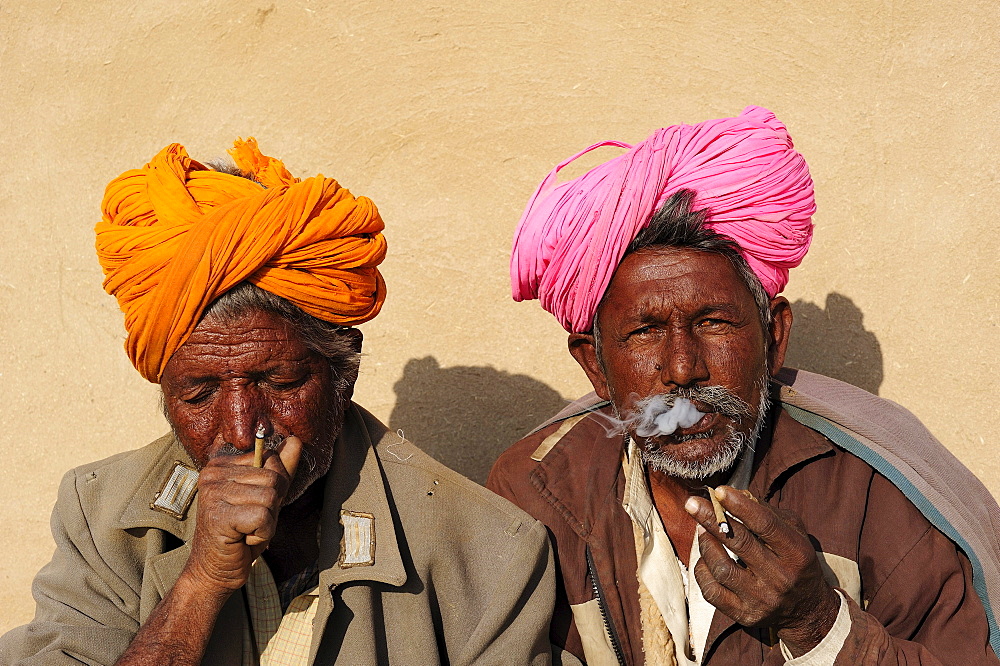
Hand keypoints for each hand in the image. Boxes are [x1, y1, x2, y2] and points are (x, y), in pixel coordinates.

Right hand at [182, 437, 301, 594]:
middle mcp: (212, 473)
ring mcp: (212, 493)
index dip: (274, 487)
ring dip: (267, 521)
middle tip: (249, 521)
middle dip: (272, 505)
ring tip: (246, 530)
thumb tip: (295, 440)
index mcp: (221, 463)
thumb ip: (280, 469)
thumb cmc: (241, 533)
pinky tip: (243, 539)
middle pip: (274, 477)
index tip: (251, 505)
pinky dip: (262, 533)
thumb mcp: (265, 497)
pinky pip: (263, 517)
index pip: (271, 458)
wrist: (215, 570)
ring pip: (271, 497)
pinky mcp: (218, 515)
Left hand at [684, 486, 840, 656]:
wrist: (807, 612)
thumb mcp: (795, 534)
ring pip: (722, 568)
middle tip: (692, 503)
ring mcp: (761, 599)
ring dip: (706, 544)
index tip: (719, 491)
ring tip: (701, 529)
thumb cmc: (796, 563)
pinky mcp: (744, 615)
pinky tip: (704, 558)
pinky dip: (702, 570)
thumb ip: (769, 513)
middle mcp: (780, 578)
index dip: (740, 506)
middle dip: (712, 519)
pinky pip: (712, 591)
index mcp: (796, 554)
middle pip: (739, 543)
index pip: (765, 525)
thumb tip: (736, 495)